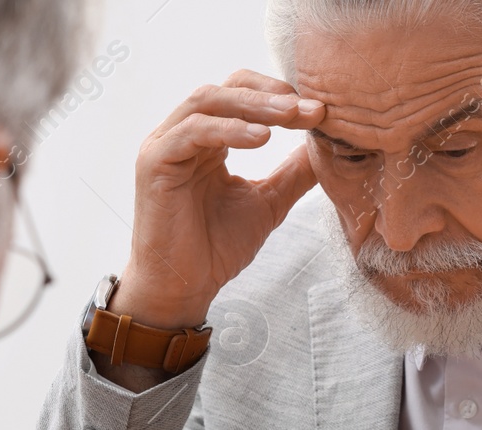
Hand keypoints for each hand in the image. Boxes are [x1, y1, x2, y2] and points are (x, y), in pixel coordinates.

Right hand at [110, 70, 325, 336]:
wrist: (183, 288)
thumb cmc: (216, 249)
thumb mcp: (268, 204)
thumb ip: (292, 174)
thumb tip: (327, 148)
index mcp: (208, 139)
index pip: (242, 95)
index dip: (280, 97)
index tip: (320, 112)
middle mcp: (183, 134)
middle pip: (227, 89)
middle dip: (271, 96)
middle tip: (309, 108)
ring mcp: (165, 145)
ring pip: (208, 102)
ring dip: (253, 106)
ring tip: (290, 116)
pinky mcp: (154, 162)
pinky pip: (192, 132)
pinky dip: (228, 130)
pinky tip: (262, 139)